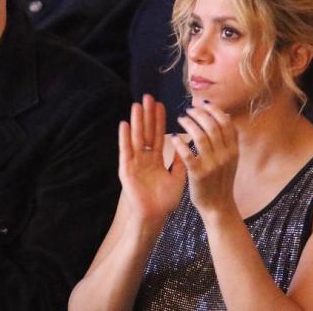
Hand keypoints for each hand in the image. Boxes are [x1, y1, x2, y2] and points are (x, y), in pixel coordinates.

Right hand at [118, 95, 185, 225]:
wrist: (154, 217)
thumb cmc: (165, 201)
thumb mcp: (177, 178)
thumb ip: (181, 161)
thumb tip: (187, 144)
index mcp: (156, 159)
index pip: (158, 134)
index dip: (159, 120)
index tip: (161, 104)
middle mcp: (144, 158)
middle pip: (146, 132)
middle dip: (147, 115)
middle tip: (148, 96)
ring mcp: (134, 162)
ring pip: (136, 137)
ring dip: (137, 121)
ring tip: (137, 105)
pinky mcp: (126, 169)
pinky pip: (126, 151)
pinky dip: (124, 138)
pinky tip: (125, 124)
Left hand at [173, 101, 238, 220]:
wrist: (219, 206)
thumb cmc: (221, 180)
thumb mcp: (231, 159)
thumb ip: (228, 139)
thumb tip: (225, 115)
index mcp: (233, 150)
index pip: (226, 122)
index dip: (214, 110)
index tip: (203, 103)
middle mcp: (225, 155)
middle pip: (213, 126)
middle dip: (199, 113)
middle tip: (189, 110)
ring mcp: (212, 164)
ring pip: (200, 136)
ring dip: (189, 124)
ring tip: (181, 119)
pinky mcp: (199, 174)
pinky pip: (188, 154)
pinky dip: (180, 143)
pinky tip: (174, 137)